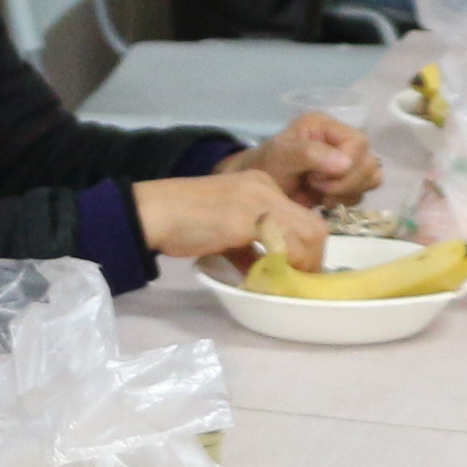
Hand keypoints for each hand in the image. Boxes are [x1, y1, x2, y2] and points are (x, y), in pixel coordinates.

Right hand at [135, 166, 331, 274]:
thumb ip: (249, 247)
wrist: (152, 211)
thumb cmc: (182, 220)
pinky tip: (270, 278)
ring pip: (308, 235)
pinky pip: (284, 246)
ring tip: (287, 282)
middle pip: (315, 227)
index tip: (297, 270)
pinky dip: (285, 266)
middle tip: (298, 280)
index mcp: (261, 184)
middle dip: (313, 259)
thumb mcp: (225, 229)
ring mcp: (258, 201)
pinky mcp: (247, 219)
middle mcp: (265, 187)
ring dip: (304, 265)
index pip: (304, 217)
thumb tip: (269, 272)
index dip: (308, 249)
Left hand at [236, 111, 381, 205]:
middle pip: (369, 163)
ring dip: (346, 192)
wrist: (260, 191)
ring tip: (318, 192)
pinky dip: (345, 201)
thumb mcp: (280, 157)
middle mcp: (341, 140)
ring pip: (371, 179)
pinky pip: (362, 194)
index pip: (358, 142)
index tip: (316, 177)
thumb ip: (309, 154)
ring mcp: (347, 162)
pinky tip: (323, 200)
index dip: (346, 164)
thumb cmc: (266, 167)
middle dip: (344, 182)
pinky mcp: (348, 182)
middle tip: (314, 185)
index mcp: (326, 125)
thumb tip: (345, 162)